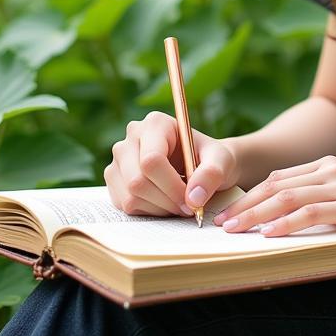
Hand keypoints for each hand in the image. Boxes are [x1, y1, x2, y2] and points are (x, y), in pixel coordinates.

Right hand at [104, 110, 240, 216]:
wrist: (201, 166)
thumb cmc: (211, 158)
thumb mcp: (221, 161)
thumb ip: (212, 174)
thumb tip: (193, 198)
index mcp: (155, 123)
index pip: (152, 160)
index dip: (171, 186)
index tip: (192, 201)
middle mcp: (130, 139)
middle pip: (138, 181)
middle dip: (166, 200)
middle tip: (188, 207)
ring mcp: (118, 161)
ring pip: (130, 197)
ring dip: (159, 209)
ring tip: (179, 203)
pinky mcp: (114, 182)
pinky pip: (124, 206)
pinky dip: (148, 212)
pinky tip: (165, 203)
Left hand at [212, 155, 335, 260]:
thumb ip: (321, 206)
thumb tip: (279, 224)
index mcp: (331, 166)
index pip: (279, 178)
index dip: (250, 196)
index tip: (227, 213)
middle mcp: (334, 169)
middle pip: (277, 184)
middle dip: (244, 204)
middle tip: (219, 224)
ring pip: (288, 197)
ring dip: (256, 214)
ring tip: (233, 231)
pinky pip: (312, 213)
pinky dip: (286, 223)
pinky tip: (268, 235)